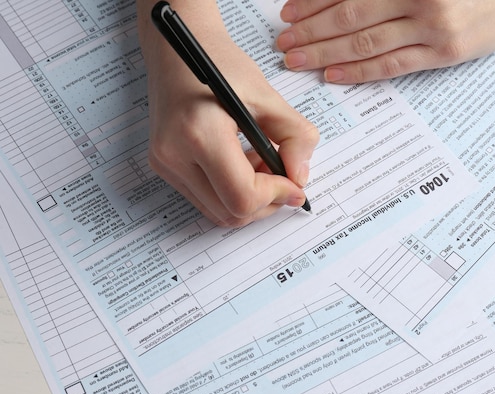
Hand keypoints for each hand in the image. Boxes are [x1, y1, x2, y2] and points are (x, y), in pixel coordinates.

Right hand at [138, 2, 318, 226]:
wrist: (178, 49)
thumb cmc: (220, 64)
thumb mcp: (267, 95)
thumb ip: (294, 137)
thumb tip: (300, 177)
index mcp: (199, 133)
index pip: (242, 196)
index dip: (276, 196)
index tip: (295, 184)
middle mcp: (174, 155)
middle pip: (231, 213)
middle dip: (266, 202)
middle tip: (284, 175)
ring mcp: (164, 164)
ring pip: (218, 212)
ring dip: (250, 199)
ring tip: (262, 164)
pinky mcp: (164, 166)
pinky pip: (206, 199)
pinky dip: (232, 192)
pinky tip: (243, 163)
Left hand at [276, 0, 494, 82]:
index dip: (314, 3)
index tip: (288, 13)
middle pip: (351, 18)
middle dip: (311, 31)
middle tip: (283, 42)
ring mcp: (433, 29)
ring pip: (367, 44)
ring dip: (326, 53)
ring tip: (298, 59)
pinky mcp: (444, 53)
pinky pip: (393, 65)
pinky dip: (360, 71)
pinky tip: (334, 75)